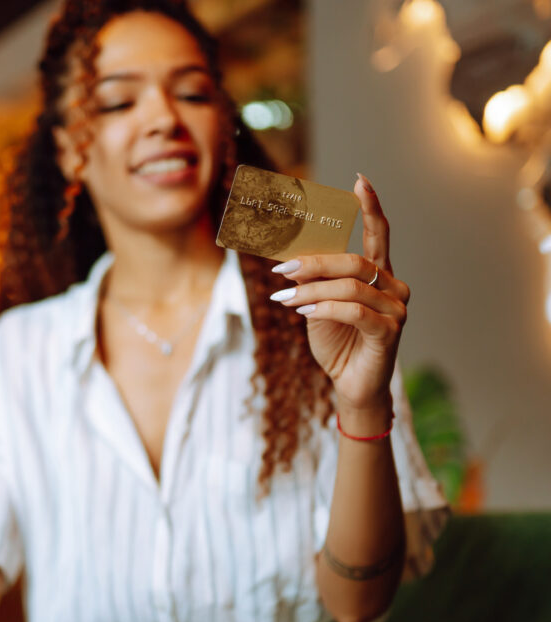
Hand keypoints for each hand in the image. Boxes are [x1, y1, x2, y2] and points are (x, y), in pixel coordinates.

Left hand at [269, 174, 408, 410]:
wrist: (349, 384)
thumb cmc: (337, 342)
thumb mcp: (317, 305)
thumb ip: (312, 281)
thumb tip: (289, 259)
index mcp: (379, 275)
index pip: (378, 234)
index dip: (371, 207)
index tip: (360, 181)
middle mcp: (394, 286)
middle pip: (353, 261)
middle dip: (313, 263)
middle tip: (281, 269)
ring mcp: (396, 309)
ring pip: (350, 286)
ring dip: (311, 291)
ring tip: (285, 299)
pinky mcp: (390, 331)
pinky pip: (355, 310)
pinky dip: (324, 308)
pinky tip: (303, 311)